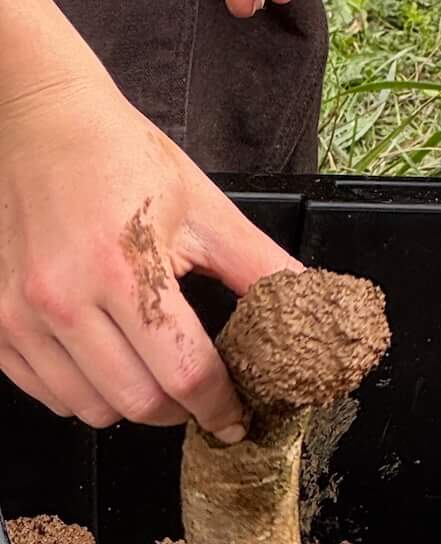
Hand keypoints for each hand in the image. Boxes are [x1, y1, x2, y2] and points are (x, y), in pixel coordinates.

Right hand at [0, 64, 295, 434]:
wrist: (45, 125)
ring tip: (157, 375)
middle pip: (137, 402)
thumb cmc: (122, 158)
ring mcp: (21, 316)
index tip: (235, 418)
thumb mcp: (204, 207)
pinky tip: (108, 364)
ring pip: (88, 409)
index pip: (183, 371)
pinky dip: (82, 395)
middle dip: (181, 411)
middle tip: (202, 397)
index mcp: (123, 269)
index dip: (220, 405)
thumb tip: (308, 300)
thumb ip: (258, 263)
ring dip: (131, 406)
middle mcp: (64, 300)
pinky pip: (45, 394)